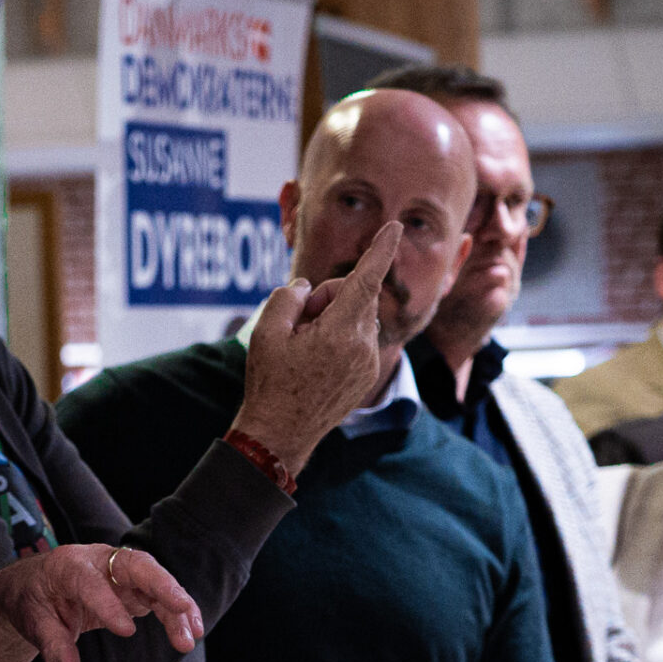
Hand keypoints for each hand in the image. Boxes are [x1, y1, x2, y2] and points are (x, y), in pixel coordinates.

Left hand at [0, 544, 201, 661]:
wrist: (35, 587)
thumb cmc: (33, 601)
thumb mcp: (34, 624)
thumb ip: (53, 647)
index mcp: (68, 565)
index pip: (90, 582)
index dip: (107, 604)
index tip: (125, 631)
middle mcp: (99, 561)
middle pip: (136, 565)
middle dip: (161, 585)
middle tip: (181, 607)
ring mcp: (119, 572)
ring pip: (155, 581)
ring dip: (176, 608)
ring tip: (190, 638)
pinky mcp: (133, 587)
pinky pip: (159, 596)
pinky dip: (177, 612)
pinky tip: (192, 631)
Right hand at [230, 221, 401, 472]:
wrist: (281, 435)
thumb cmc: (271, 382)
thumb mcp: (266, 332)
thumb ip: (289, 297)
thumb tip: (307, 289)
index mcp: (340, 332)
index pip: (365, 279)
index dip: (381, 249)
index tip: (396, 226)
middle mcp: (363, 346)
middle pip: (354, 296)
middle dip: (327, 298)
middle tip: (298, 323)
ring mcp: (368, 362)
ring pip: (357, 317)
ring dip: (333, 319)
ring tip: (304, 349)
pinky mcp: (367, 374)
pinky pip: (359, 339)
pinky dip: (340, 338)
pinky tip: (315, 362)